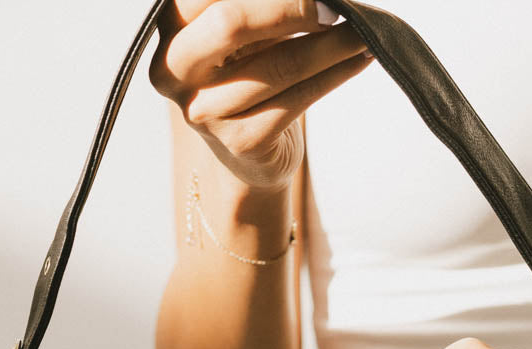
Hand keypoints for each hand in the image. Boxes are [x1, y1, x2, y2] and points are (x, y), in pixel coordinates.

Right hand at [149, 1, 372, 191]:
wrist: (248, 151)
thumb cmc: (245, 72)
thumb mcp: (242, 28)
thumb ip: (257, 4)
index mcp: (169, 28)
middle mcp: (174, 71)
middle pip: (230, 23)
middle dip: (292, 6)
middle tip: (335, 5)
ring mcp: (204, 112)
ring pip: (277, 65)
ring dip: (331, 45)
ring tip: (363, 31)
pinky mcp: (240, 142)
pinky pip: (296, 101)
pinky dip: (334, 75)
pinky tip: (359, 59)